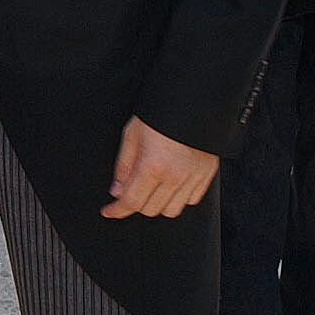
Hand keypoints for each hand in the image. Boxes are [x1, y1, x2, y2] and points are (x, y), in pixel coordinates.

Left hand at [101, 116, 217, 218]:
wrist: (193, 103)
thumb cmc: (159, 115)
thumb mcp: (132, 134)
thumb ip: (124, 166)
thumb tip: (117, 191)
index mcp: (153, 166)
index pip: (132, 201)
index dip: (117, 210)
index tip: (108, 211)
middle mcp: (175, 177)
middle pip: (150, 209)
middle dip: (135, 204)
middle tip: (128, 190)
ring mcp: (193, 179)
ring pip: (171, 211)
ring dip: (157, 204)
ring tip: (149, 188)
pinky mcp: (206, 177)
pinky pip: (190, 201)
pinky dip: (177, 199)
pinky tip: (169, 185)